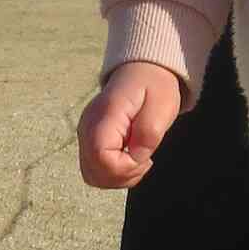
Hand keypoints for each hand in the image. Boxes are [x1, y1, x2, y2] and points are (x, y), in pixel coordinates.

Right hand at [78, 62, 184, 188]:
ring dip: (118, 178)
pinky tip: (129, 160)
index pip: (101, 157)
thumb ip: (149, 133)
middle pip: (93, 172)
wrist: (143, 72)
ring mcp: (85, 134)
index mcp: (105, 115)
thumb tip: (136, 156)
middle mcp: (88, 126)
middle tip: (145, 159)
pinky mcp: (89, 140)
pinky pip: (95, 169)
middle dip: (123, 176)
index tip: (145, 156)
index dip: (125, 167)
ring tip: (138, 159)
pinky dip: (113, 174)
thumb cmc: (154, 87)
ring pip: (92, 175)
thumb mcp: (162, 105)